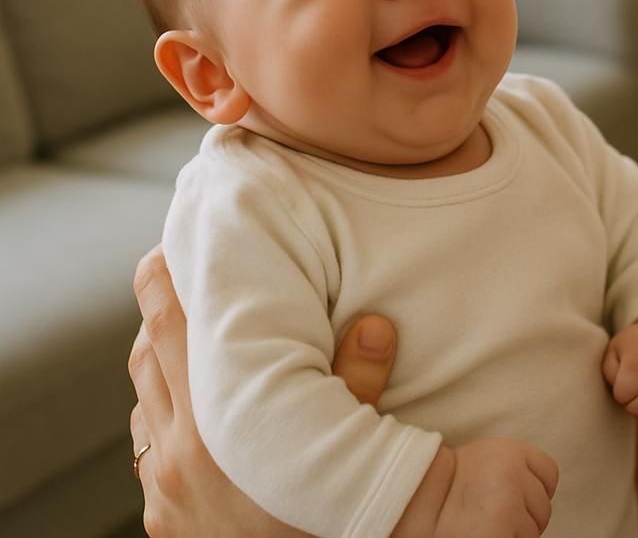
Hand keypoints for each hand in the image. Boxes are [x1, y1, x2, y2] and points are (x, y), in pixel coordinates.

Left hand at [128, 244, 398, 536]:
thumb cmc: (329, 523)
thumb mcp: (352, 453)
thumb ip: (360, 386)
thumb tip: (375, 323)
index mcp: (216, 423)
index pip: (170, 327)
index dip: (163, 279)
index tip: (172, 247)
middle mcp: (175, 451)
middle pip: (147, 355)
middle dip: (161, 310)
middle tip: (183, 275)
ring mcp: (163, 488)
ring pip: (144, 399)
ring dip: (161, 360)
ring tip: (193, 335)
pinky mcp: (163, 517)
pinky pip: (149, 443)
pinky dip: (163, 411)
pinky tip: (197, 407)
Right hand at [393, 439, 557, 537]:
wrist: (414, 501)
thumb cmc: (448, 487)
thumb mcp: (485, 460)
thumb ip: (513, 467)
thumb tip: (538, 492)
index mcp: (511, 450)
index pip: (549, 474)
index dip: (534, 491)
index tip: (514, 498)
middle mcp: (513, 472)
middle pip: (543, 506)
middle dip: (524, 517)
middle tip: (492, 517)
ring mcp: (509, 502)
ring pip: (533, 531)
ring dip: (515, 534)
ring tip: (484, 526)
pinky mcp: (502, 528)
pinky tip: (484, 534)